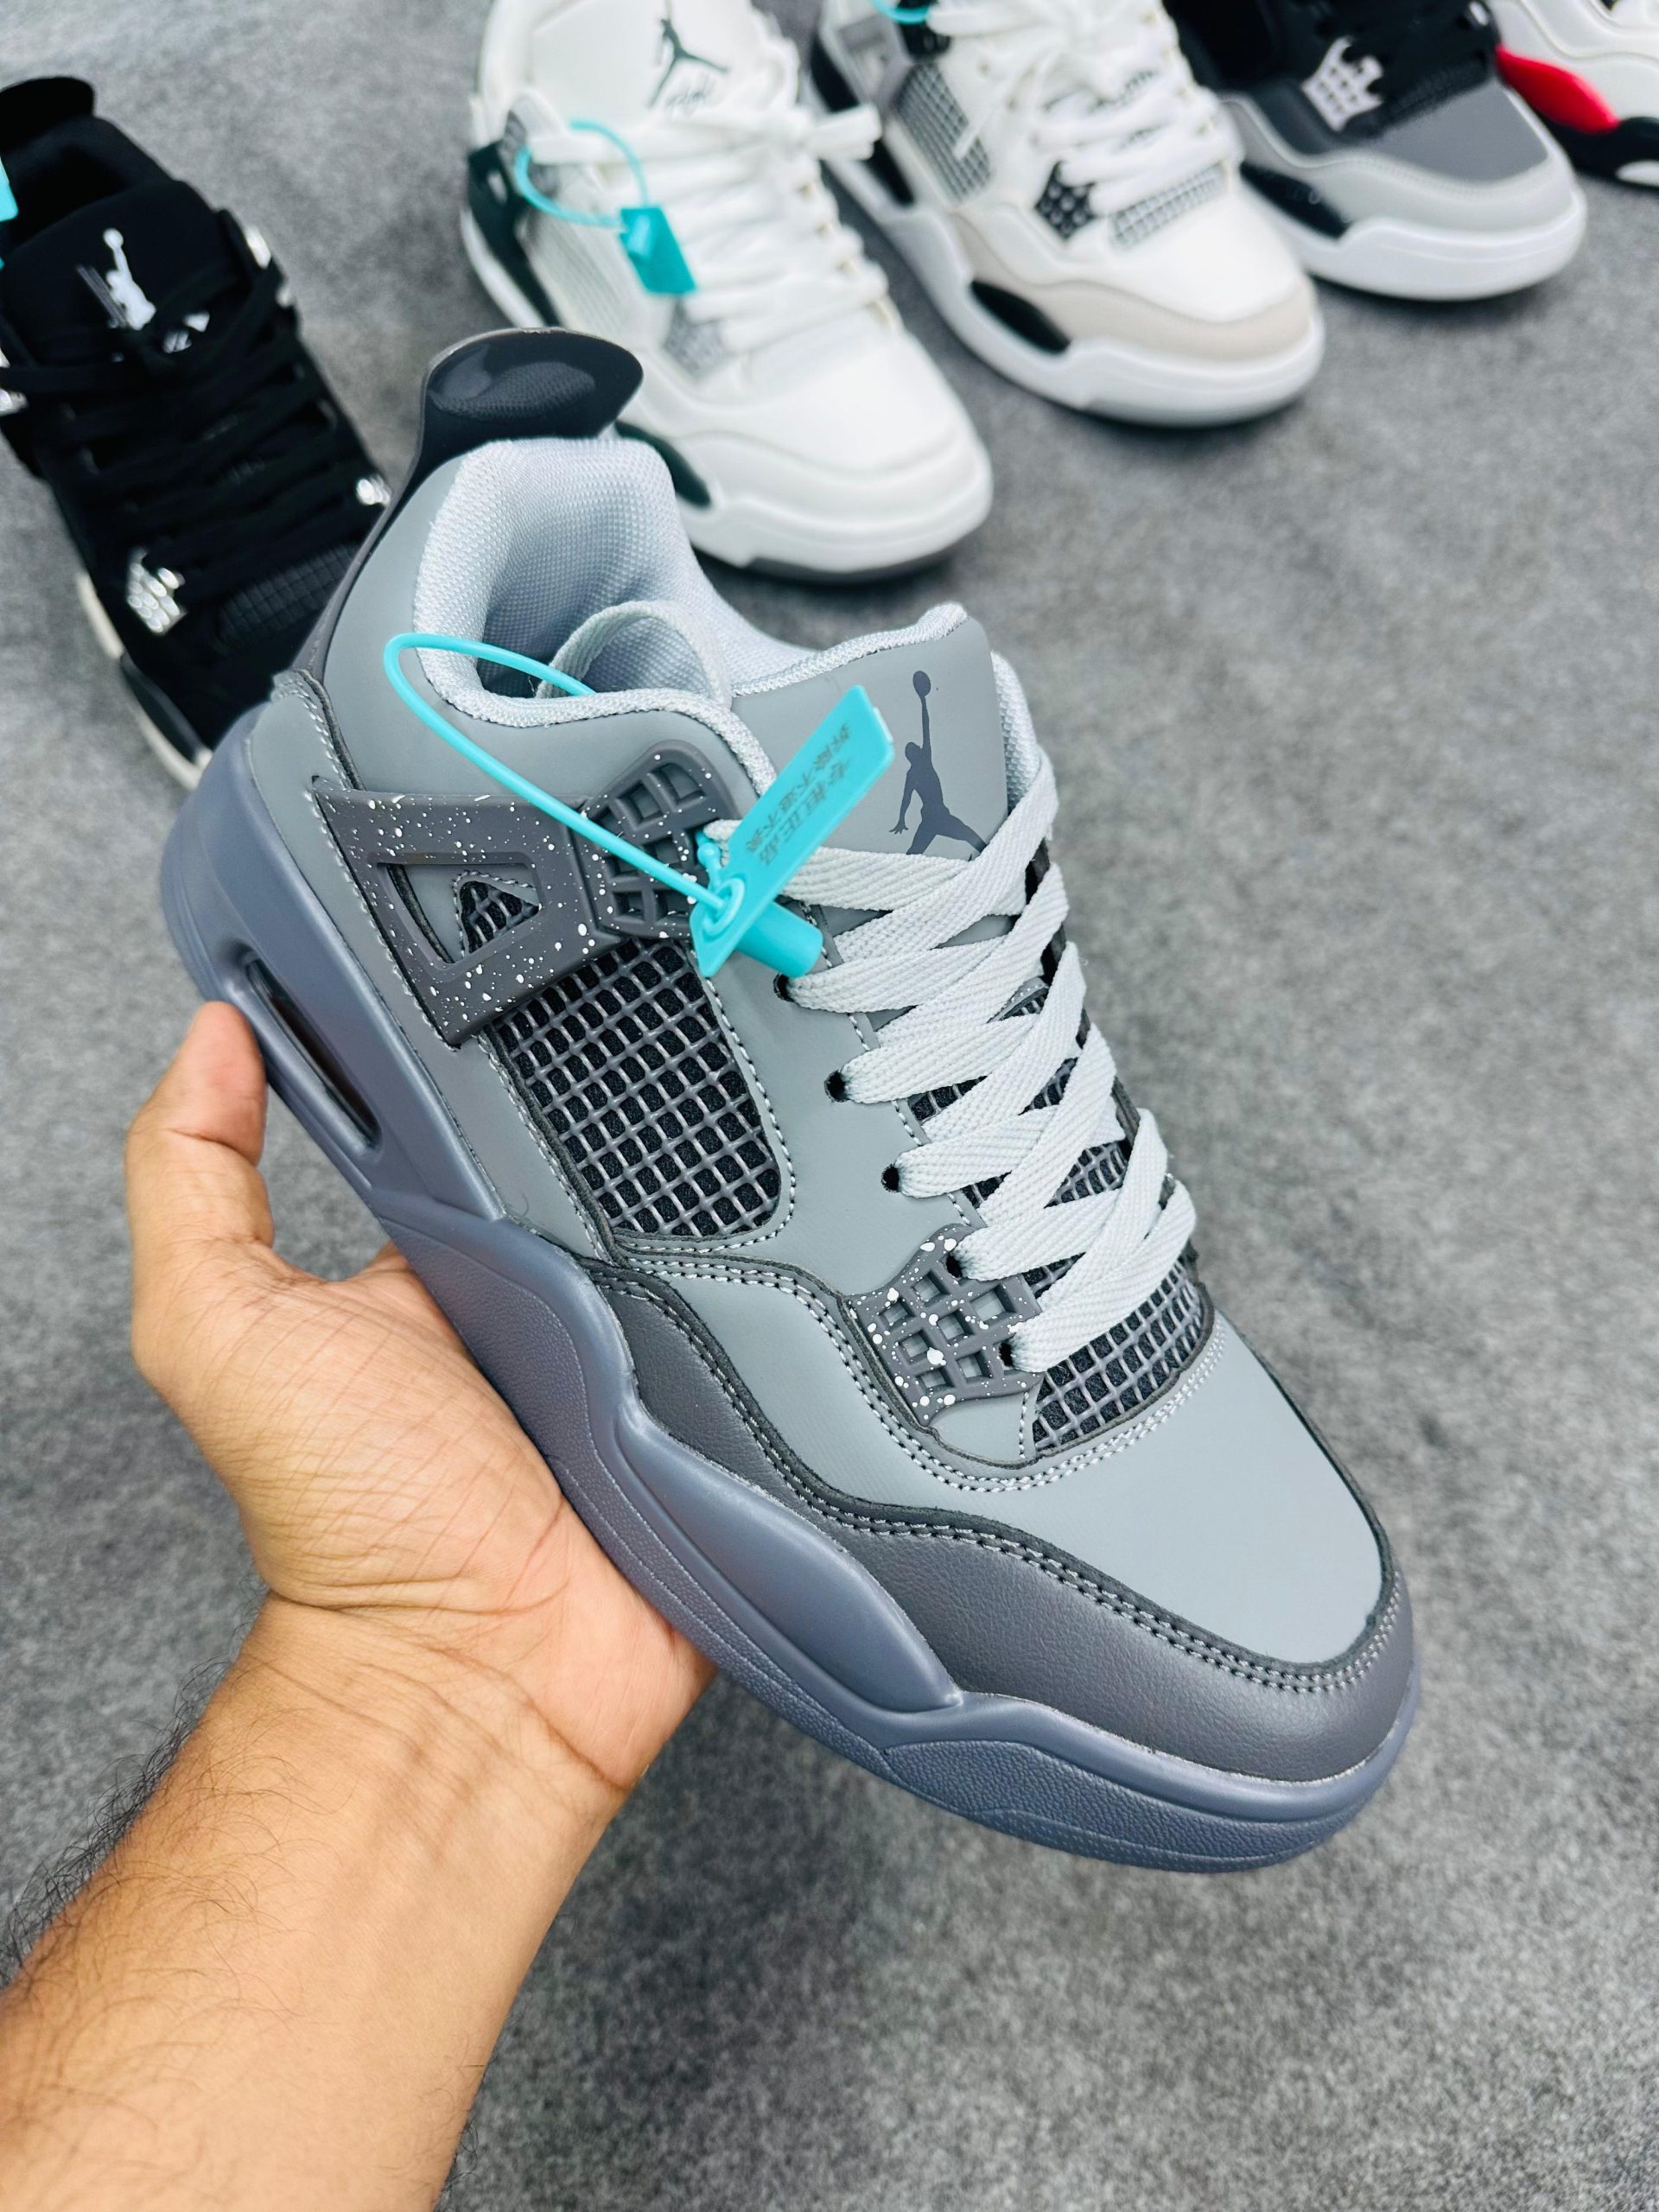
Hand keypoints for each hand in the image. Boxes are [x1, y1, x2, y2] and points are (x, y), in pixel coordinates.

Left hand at [126, 1004, 711, 1804]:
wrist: (484, 1670)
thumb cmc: (349, 1522)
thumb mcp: (221, 1330)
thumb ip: (190, 1183)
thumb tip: (210, 1041)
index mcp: (433, 1263)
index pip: (474, 1124)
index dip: (491, 1056)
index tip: (521, 980)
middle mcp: (543, 1296)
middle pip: (605, 1162)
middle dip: (636, 1109)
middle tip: (654, 1056)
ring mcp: (641, 1347)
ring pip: (705, 1225)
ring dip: (722, 1194)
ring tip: (724, 1152)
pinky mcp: (723, 1402)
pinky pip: (777, 1320)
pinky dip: (789, 1286)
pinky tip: (793, 1242)